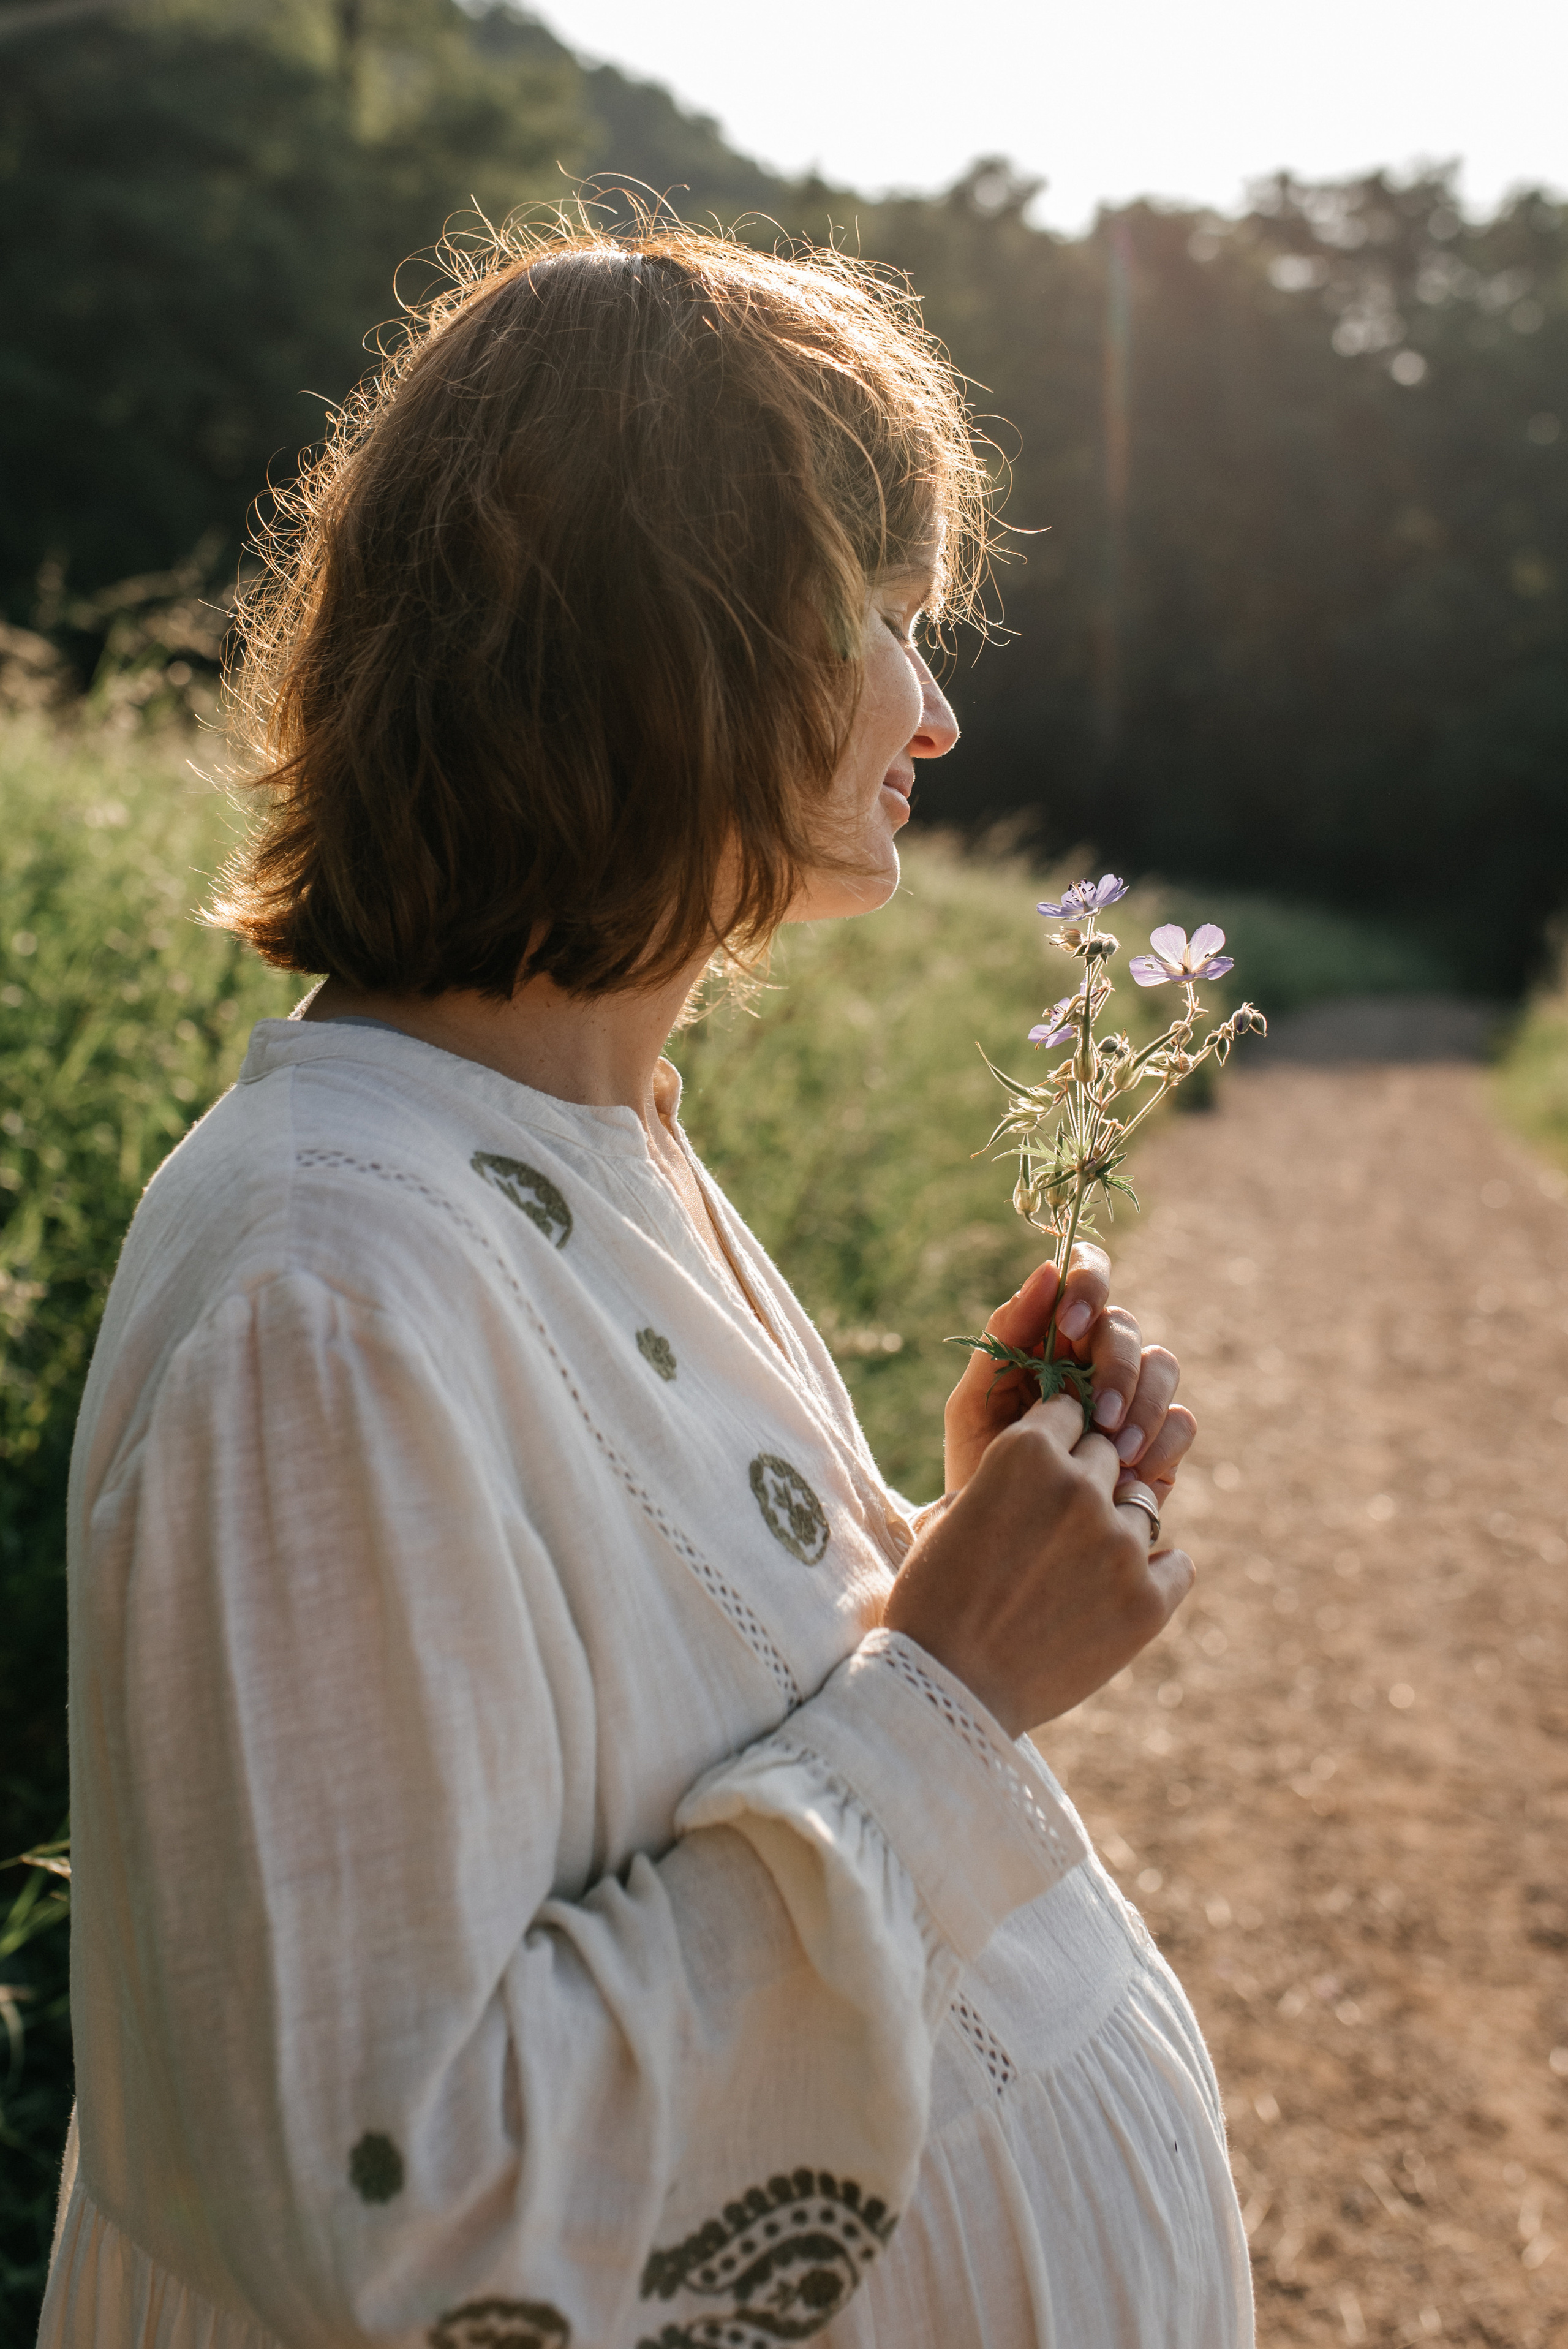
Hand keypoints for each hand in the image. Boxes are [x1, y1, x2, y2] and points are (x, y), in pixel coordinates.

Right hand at [885, 1392, 1194, 1737]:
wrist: (949, 1690)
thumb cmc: (933, 1601)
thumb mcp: (949, 1516)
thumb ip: (1001, 1478)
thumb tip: (1038, 1469)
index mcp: (1024, 1452)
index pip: (1068, 1411)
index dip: (1057, 1437)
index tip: (1047, 1466)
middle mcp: (1079, 1485)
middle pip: (1107, 1454)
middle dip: (1086, 1478)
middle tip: (1058, 1522)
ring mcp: (1119, 1543)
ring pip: (1140, 1507)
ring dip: (1116, 1526)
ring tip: (1080, 1567)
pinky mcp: (1148, 1600)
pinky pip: (1176, 1564)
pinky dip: (1157, 1573)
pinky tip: (1121, 1591)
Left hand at [943, 1246, 1194, 1504]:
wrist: (996, 1550)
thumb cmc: (977, 1467)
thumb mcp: (974, 1404)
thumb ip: (1002, 1338)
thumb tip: (1046, 1271)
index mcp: (1050, 1337)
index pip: (1085, 1278)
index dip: (1089, 1284)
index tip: (1069, 1322)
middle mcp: (1095, 1359)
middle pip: (1125, 1328)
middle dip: (1115, 1367)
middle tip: (1097, 1416)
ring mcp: (1130, 1399)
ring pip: (1162, 1367)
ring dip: (1143, 1406)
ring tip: (1115, 1455)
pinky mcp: (1157, 1442)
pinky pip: (1181, 1421)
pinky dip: (1162, 1442)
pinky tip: (1132, 1475)